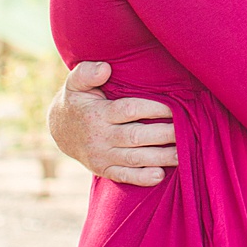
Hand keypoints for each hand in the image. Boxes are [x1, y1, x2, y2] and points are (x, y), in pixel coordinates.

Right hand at [46, 61, 177, 186]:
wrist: (60, 130)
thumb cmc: (77, 101)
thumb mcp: (75, 83)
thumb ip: (87, 72)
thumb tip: (105, 68)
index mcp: (98, 113)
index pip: (129, 110)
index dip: (152, 108)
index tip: (173, 106)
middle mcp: (101, 137)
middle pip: (136, 137)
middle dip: (163, 134)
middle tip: (186, 130)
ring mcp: (102, 156)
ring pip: (135, 159)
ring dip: (160, 158)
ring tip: (183, 154)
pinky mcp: (104, 170)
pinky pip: (124, 177)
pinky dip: (142, 178)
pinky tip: (161, 175)